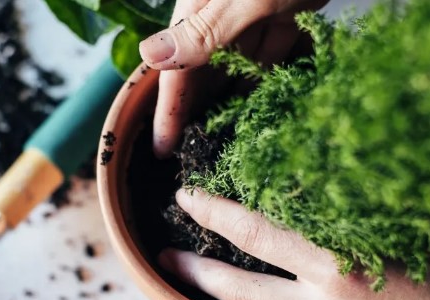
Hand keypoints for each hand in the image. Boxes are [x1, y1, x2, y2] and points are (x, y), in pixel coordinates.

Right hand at [139, 0, 326, 157]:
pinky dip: (260, 82)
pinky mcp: (278, 16)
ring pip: (230, 69)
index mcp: (197, 11)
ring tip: (221, 142)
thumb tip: (152, 56)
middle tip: (193, 155)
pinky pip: (264, 58)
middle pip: (199, 74)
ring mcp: (248, 17)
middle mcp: (216, 16)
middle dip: (196, 112)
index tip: (165, 150)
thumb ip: (204, 32)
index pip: (175, 71)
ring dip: (226, 102)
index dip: (168, 112)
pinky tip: (258, 108)